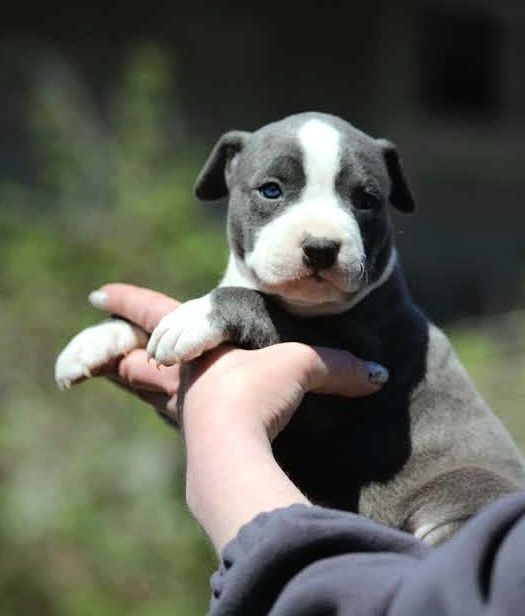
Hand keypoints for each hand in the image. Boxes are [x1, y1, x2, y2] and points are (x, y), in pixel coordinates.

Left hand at [92, 283, 388, 549]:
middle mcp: (181, 380)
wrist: (235, 451)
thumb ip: (340, 369)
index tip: (98, 293)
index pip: (152, 315)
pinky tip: (168, 417)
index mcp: (195, 350)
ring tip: (106, 373)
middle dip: (111, 348)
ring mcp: (183, 413)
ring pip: (141, 392)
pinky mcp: (194, 443)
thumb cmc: (257, 395)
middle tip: (91, 343)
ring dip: (124, 379)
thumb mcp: (301, 370)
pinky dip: (160, 411)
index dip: (128, 302)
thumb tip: (380, 378)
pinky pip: (169, 421)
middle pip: (129, 360)